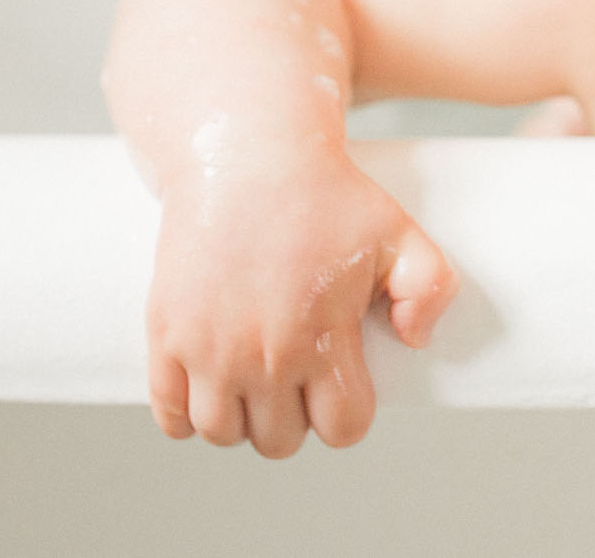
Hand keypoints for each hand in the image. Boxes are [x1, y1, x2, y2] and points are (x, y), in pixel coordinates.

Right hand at [144, 152, 456, 457]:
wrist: (246, 155)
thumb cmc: (326, 195)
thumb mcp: (399, 231)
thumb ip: (429, 288)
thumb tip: (415, 342)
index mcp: (320, 336)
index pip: (342, 428)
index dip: (349, 414)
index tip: (344, 383)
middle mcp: (261, 353)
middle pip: (278, 440)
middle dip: (296, 418)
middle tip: (299, 379)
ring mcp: (207, 348)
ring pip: (221, 433)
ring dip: (241, 419)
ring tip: (257, 383)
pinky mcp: (165, 334)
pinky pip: (169, 415)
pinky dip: (186, 416)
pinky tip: (209, 388)